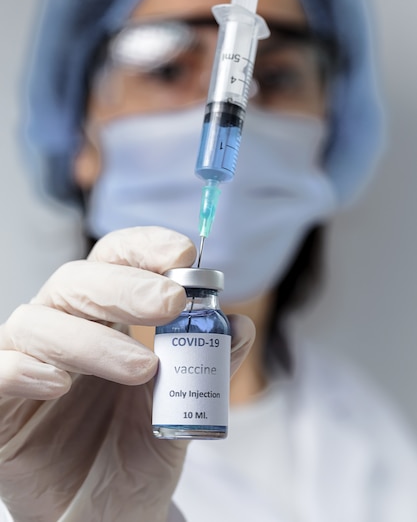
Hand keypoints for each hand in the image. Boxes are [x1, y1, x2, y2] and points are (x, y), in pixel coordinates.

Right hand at [0, 227, 254, 521]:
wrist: (107, 518)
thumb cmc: (137, 455)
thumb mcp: (182, 411)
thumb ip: (207, 367)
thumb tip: (239, 325)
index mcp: (103, 318)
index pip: (113, 260)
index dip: (142, 248)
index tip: (181, 254)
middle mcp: (62, 329)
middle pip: (77, 281)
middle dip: (125, 286)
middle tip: (171, 303)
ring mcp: (28, 363)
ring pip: (39, 322)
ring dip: (93, 339)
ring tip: (143, 368)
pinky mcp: (1, 404)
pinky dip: (25, 369)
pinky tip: (59, 383)